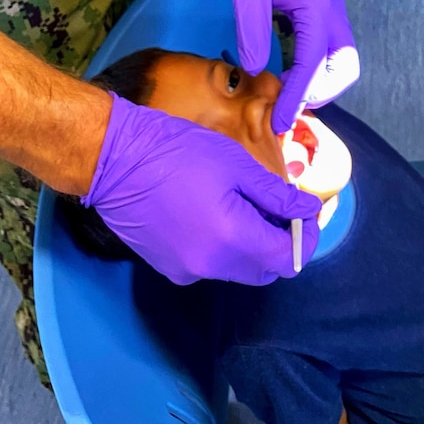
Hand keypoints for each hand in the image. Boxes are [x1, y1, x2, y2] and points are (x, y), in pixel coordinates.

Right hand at [83, 94, 320, 284]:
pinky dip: (224, 247)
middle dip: (280, 244)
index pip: (286, 258)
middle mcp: (210, 268)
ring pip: (237, 269)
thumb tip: (308, 210)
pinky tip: (214, 212)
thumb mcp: (236, 164)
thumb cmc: (178, 151)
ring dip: (252, 245)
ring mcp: (186, 271)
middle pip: (264, 270)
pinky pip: (211, 265)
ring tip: (247, 205)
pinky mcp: (168, 268)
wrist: (115, 160)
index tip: (307, 213)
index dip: (305, 237)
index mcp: (231, 240)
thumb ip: (276, 195)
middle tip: (281, 208)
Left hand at [228, 0, 359, 132]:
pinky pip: (330, 52)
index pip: (312, 64)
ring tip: (289, 98)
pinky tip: (292, 78)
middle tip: (287, 109)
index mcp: (317, 7)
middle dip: (321, 94)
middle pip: (344, 68)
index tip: (279, 120)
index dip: (296, 96)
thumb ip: (252, 28)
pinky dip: (318, 72)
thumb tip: (255, 70)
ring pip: (341, 62)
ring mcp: (332, 14)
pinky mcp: (324, 15)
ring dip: (321, 85)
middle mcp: (333, 13)